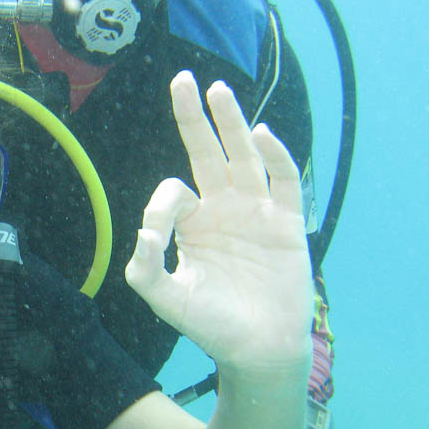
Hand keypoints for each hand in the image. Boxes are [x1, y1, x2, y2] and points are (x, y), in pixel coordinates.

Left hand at [124, 71, 311, 370]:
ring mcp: (256, 213)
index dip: (163, 202)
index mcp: (193, 224)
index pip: (174, 190)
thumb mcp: (168, 299)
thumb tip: (142, 232)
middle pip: (208, 153)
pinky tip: (261, 134)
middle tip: (183, 80)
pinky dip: (275, 157)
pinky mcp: (286, 223)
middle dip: (194, 117)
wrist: (258, 349)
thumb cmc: (212, 325)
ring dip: (231, 124)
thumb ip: (147, 269)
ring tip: (217, 90)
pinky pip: (282, 182)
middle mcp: (223, 210)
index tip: (160, 235)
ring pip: (243, 157)